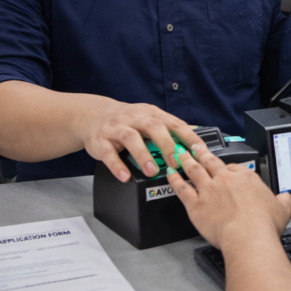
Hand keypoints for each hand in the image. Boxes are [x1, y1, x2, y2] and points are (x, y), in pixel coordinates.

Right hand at [76, 100, 203, 182]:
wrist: (92, 116)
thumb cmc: (128, 122)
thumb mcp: (148, 119)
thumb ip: (167, 131)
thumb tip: (192, 145)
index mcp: (151, 113)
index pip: (174, 123)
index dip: (188, 136)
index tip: (199, 150)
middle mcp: (135, 118)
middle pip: (154, 127)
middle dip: (167, 145)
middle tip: (176, 162)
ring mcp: (117, 128)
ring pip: (131, 138)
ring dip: (143, 155)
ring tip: (152, 171)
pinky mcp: (101, 140)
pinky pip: (108, 153)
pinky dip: (117, 165)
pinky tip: (125, 176)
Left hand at [168, 145, 290, 248]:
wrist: (248, 236)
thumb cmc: (263, 225)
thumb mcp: (283, 209)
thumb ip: (284, 200)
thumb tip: (287, 198)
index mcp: (245, 177)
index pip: (235, 167)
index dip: (230, 167)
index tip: (227, 168)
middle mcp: (225, 180)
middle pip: (211, 162)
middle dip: (202, 153)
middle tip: (195, 146)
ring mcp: (209, 191)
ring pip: (194, 170)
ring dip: (185, 160)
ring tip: (179, 153)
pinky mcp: (196, 205)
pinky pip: (182, 188)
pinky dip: (174, 179)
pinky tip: (170, 174)